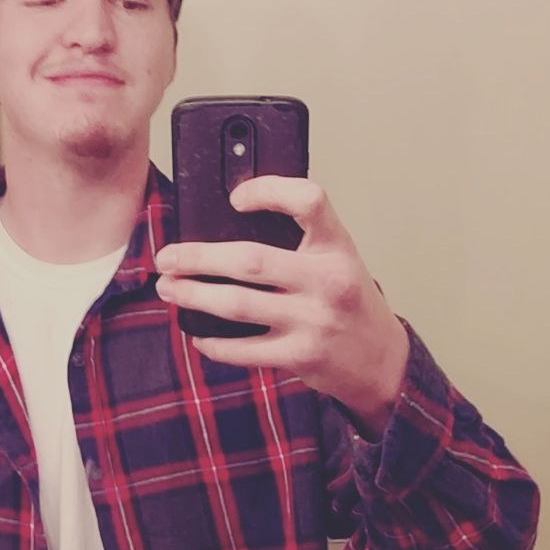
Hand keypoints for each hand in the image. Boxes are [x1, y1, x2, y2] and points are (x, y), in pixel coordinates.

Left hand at [155, 176, 409, 437]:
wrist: (381, 359)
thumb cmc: (348, 302)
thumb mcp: (337, 260)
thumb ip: (299, 242)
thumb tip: (228, 226)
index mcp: (336, 246)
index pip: (308, 201)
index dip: (269, 191)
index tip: (235, 198)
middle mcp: (327, 280)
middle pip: (250, 260)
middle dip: (198, 258)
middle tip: (167, 257)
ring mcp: (313, 320)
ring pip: (238, 304)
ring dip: (194, 296)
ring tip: (169, 289)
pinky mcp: (301, 355)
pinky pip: (244, 349)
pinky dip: (214, 343)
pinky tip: (197, 334)